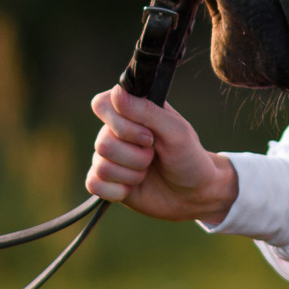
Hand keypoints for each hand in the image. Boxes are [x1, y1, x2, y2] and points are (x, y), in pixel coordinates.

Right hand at [85, 88, 236, 223]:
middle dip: (135, 156)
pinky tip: (133, 188)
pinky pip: (94, 184)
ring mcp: (108, 156)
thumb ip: (147, 111)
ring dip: (132, 174)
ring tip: (147, 171)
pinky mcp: (105, 181)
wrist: (194, 194)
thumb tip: (116, 93)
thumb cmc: (188, 157)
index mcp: (131, 110)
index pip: (102, 105)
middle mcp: (114, 131)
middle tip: (154, 155)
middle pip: (102, 142)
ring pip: (101, 166)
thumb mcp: (176, 131)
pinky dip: (118, 190)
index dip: (121, 125)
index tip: (148, 135)